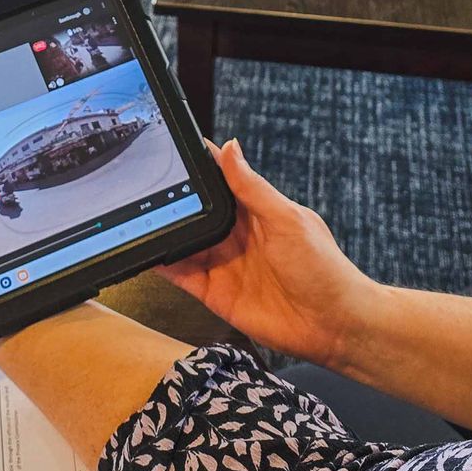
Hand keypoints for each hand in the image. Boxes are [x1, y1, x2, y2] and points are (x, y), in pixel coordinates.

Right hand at [157, 139, 378, 371]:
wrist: (334, 325)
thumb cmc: (324, 269)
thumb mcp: (287, 219)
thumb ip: (253, 187)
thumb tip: (231, 146)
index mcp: (255, 210)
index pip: (220, 179)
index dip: (198, 163)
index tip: (171, 146)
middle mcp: (236, 234)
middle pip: (195, 210)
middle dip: (171, 198)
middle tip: (143, 184)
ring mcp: (223, 263)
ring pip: (183, 241)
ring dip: (163, 230)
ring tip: (137, 215)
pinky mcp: (215, 293)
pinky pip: (181, 275)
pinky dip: (162, 264)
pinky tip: (145, 252)